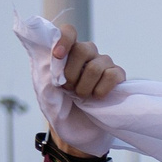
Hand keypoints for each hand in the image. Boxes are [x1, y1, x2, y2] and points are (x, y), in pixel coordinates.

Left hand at [48, 23, 124, 155]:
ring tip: (81, 97)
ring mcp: (103, 64)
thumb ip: (46, 65)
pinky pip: (114, 75)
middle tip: (68, 89)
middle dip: (73, 73)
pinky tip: (97, 97)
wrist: (73, 130)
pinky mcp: (117, 77)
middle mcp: (87, 54)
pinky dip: (103, 88)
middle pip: (84, 48)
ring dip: (86, 86)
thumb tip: (51, 48)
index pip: (69, 32)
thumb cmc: (57, 106)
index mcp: (67, 52)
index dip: (64, 40)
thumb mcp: (44, 86)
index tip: (57, 56)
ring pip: (97, 65)